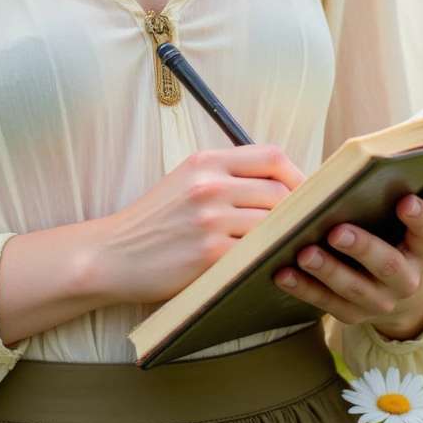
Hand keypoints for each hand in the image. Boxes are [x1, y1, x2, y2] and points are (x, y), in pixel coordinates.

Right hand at [95, 144, 305, 307]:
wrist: (113, 255)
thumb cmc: (156, 221)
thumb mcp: (186, 181)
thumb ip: (228, 176)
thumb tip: (284, 185)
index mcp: (206, 161)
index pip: (271, 156)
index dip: (298, 174)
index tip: (308, 193)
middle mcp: (209, 185)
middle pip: (280, 191)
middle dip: (298, 211)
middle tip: (308, 226)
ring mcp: (210, 219)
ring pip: (274, 224)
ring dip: (287, 238)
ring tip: (293, 248)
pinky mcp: (209, 254)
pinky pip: (257, 253)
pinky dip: (268, 259)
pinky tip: (271, 265)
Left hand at [272, 195, 422, 336]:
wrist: (395, 293)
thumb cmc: (392, 239)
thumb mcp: (404, 225)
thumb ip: (408, 202)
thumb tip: (415, 176)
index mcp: (420, 250)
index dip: (419, 217)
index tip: (404, 200)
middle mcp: (405, 280)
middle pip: (387, 265)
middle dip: (361, 248)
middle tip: (336, 231)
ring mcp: (379, 301)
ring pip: (353, 288)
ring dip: (327, 270)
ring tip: (305, 253)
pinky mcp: (352, 314)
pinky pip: (325, 302)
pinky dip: (302, 288)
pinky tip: (282, 272)